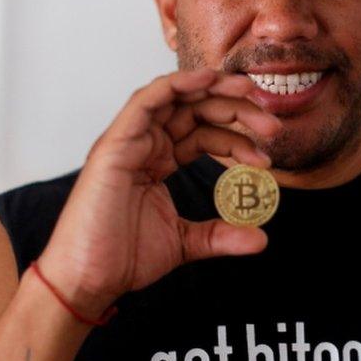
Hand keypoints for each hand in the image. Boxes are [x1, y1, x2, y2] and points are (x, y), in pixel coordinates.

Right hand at [35, 68, 281, 317]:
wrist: (89, 280)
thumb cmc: (122, 259)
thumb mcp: (185, 243)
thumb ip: (221, 235)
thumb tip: (261, 238)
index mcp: (156, 161)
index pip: (203, 133)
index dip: (237, 136)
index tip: (267, 153)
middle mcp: (143, 145)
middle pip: (195, 110)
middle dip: (236, 109)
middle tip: (272, 125)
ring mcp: (128, 142)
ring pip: (175, 98)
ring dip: (214, 88)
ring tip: (249, 92)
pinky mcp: (115, 145)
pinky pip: (145, 101)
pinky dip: (176, 85)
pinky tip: (207, 80)